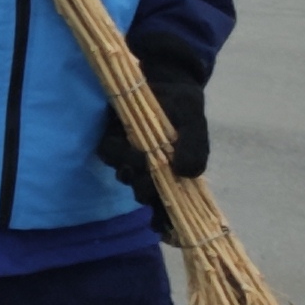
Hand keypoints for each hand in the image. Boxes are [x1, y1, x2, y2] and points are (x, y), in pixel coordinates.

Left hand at [96, 42, 210, 208]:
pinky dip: (114, 151)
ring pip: (126, 177)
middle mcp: (152, 169)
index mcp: (175, 171)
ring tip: (138, 153)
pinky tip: (122, 139)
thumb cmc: (181, 103)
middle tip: (150, 174)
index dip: (166, 220)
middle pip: (146, 194)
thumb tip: (187, 173)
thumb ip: (195, 147)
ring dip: (130, 170)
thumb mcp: (194, 121)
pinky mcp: (111, 141)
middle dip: (147, 189)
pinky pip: (108, 155)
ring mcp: (130, 156)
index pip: (170, 205)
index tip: (164, 228)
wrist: (159, 75)